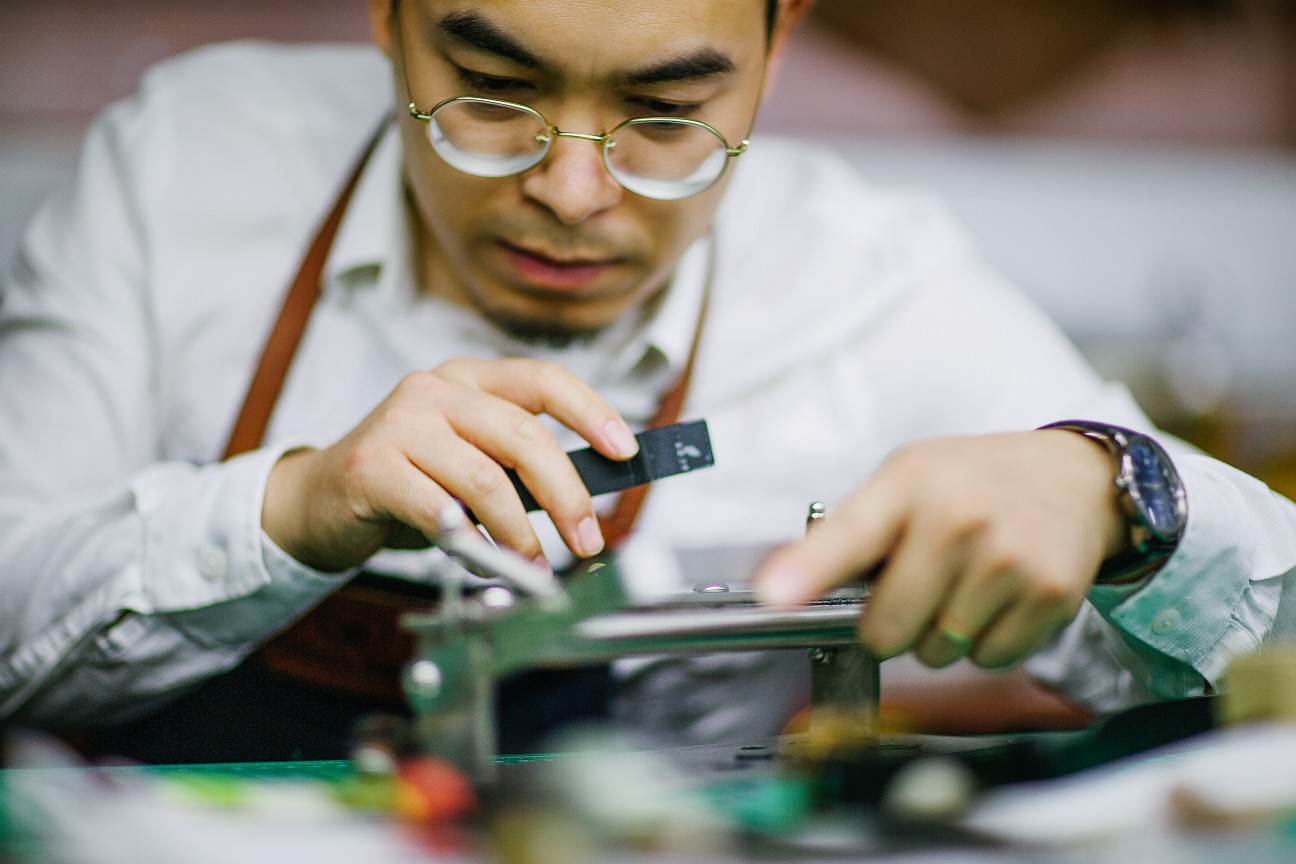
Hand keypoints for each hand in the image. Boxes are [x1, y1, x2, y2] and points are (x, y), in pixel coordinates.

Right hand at [260, 358, 637, 571]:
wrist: (315, 502)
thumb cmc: (406, 486)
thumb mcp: (468, 464)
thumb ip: (516, 469)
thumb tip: (587, 500)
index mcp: (468, 380)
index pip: (543, 380)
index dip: (591, 412)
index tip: (625, 449)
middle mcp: (434, 391)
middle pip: (524, 435)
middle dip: (567, 495)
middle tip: (586, 539)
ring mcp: (400, 424)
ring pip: (486, 478)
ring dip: (519, 532)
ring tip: (528, 564)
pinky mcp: (370, 466)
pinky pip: (438, 509)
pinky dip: (469, 541)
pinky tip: (478, 558)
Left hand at [753, 431, 1126, 668]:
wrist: (1073, 479)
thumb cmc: (971, 482)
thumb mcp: (906, 478)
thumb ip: (851, 531)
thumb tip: (786, 586)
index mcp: (908, 485)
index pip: (848, 537)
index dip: (807, 573)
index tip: (775, 596)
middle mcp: (958, 520)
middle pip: (888, 629)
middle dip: (889, 627)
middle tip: (911, 592)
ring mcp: (1007, 559)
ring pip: (938, 652)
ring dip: (940, 637)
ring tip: (962, 586)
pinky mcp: (1049, 594)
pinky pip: (989, 659)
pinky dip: (985, 644)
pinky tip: (997, 599)